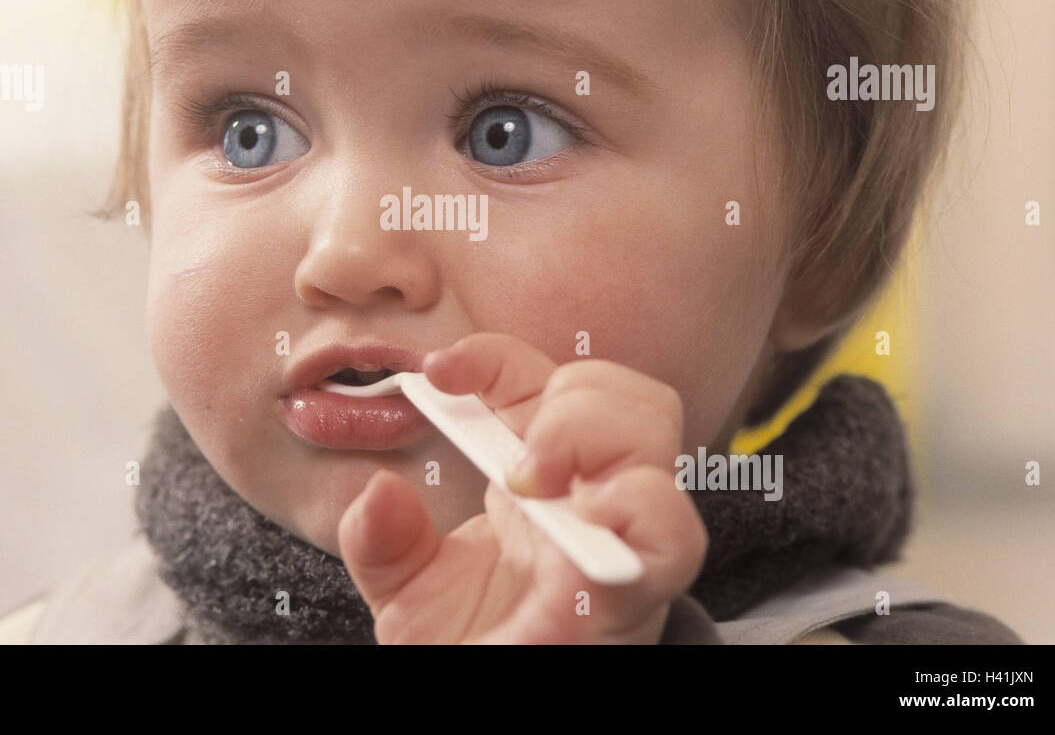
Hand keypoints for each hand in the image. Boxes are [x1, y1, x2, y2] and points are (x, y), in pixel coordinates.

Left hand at [337, 332, 707, 642]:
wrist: (485, 697)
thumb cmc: (470, 648)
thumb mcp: (406, 590)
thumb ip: (382, 540)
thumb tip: (380, 490)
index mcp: (539, 480)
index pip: (538, 380)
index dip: (494, 358)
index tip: (440, 372)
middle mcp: (590, 498)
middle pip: (620, 394)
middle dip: (568, 398)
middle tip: (514, 456)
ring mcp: (620, 539)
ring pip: (653, 432)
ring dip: (595, 434)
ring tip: (536, 482)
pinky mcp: (633, 595)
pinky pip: (674, 535)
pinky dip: (641, 508)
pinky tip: (590, 514)